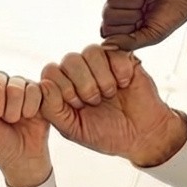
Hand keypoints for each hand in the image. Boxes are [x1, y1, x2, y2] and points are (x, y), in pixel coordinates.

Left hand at [0, 71, 50, 185]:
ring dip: (16, 108)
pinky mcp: (37, 90)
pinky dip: (30, 107)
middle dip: (0, 104)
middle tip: (3, 119)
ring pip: (16, 83)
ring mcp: (18, 85)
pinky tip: (29, 116)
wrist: (24, 157)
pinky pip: (33, 89)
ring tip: (15, 119)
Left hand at [38, 46, 186, 166]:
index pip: (50, 71)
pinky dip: (119, 70)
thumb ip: (52, 110)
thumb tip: (43, 84)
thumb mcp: (73, 130)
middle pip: (69, 59)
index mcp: (64, 86)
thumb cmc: (106, 133)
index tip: (78, 106)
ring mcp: (101, 63)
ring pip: (90, 51)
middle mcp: (80, 71)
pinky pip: (114, 50)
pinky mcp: (122, 57)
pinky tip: (125, 84)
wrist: (142, 135)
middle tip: (96, 101)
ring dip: (101, 77)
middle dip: (84, 84)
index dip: (63, 88)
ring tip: (110, 93)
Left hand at [100, 0, 186, 49]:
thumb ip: (130, 42)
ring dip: (134, 0)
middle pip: (107, 15)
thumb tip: (105, 47)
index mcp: (122, 24)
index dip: (125, 30)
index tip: (142, 25)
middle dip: (131, 15)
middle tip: (145, 10)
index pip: (107, 32)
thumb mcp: (153, 35)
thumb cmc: (172, 15)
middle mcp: (118, 7)